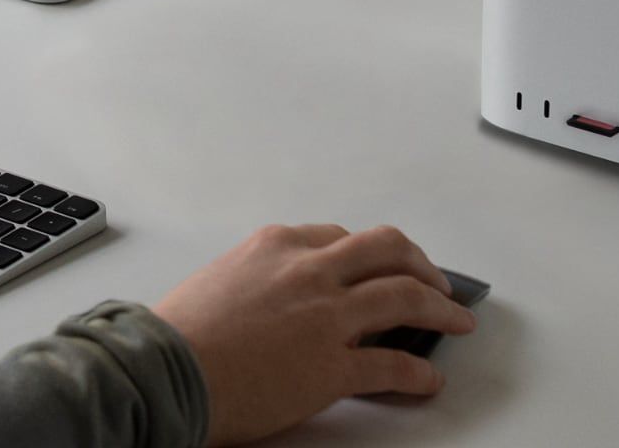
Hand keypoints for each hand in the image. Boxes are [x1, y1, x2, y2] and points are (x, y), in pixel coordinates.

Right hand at [151, 224, 476, 446]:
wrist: (162, 368)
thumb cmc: (179, 333)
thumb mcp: (222, 279)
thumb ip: (261, 277)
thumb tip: (280, 297)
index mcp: (279, 245)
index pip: (342, 237)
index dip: (373, 253)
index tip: (384, 265)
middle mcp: (309, 270)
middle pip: (389, 251)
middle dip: (421, 265)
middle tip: (436, 282)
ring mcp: (326, 317)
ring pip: (405, 296)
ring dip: (441, 307)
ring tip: (456, 319)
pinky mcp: (332, 367)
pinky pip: (394, 365)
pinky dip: (420, 374)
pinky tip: (428, 380)